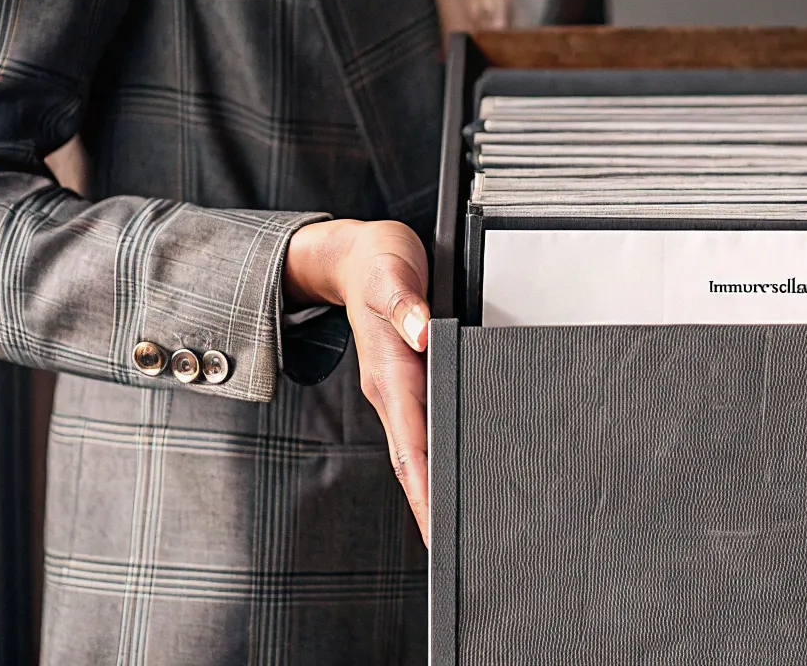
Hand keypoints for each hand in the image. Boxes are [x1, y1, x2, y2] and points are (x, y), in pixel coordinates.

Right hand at [284, 218, 432, 542]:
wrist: (353, 256)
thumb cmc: (377, 262)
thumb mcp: (390, 269)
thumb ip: (406, 300)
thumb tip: (423, 331)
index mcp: (390, 372)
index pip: (409, 442)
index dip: (423, 486)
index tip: (436, 525)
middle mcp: (392, 389)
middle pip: (411, 461)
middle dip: (428, 506)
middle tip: (452, 550)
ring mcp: (398, 390)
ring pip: (416, 451)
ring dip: (432, 489)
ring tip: (453, 531)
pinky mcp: (407, 383)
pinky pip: (423, 431)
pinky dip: (434, 460)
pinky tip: (453, 476)